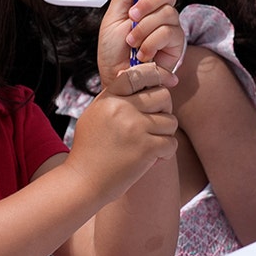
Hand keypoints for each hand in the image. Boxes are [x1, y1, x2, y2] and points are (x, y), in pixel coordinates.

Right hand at [66, 62, 178, 202]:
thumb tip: (136, 80)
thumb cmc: (89, 150)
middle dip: (164, 110)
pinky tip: (153, 158)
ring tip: (151, 145)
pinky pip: (172, 143)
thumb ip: (115, 98)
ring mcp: (135, 128)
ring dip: (165, 134)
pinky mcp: (146, 148)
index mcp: (109, 98)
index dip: (155, 76)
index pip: (138, 74)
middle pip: (163, 95)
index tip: (163, 83)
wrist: (83, 181)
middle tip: (155, 124)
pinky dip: (166, 152)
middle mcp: (122, 109)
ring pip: (171, 121)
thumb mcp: (95, 114)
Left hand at [96, 0, 182, 88]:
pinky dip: (151, 42)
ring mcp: (169, 27)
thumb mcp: (112, 19)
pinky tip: (143, 53)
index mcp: (143, 2)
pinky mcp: (176, 44)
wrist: (117, 79)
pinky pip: (168, 32)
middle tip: (133, 16)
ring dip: (144, 28)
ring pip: (167, 13)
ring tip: (132, 42)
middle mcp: (159, 12)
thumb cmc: (113, 52)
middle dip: (149, 2)